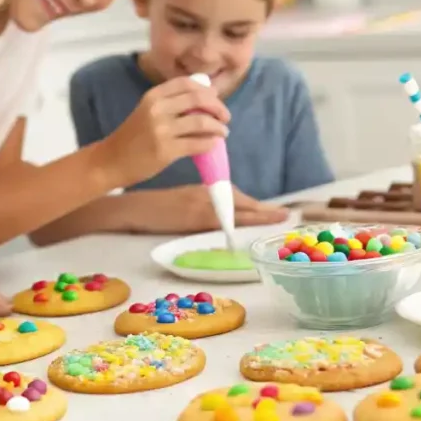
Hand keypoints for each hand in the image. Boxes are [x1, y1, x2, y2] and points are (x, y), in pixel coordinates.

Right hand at [100, 76, 230, 185]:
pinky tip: (212, 145)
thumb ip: (169, 104)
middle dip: (218, 107)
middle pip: (198, 99)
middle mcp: (157, 109)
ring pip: (202, 122)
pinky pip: (198, 144)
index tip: (215, 97)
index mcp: (152, 96)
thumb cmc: (131, 137)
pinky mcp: (166, 151)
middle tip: (225, 116)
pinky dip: (210, 143)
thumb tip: (205, 99)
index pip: (186, 83)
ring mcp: (161, 130)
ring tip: (223, 132)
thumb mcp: (146, 112)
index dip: (205, 89)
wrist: (110, 161)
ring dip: (218, 127)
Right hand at [132, 185, 289, 234]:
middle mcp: (206, 198)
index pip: (238, 198)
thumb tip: (227, 212)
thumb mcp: (185, 197)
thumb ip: (206, 202)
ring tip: (276, 220)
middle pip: (241, 205)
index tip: (279, 211)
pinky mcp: (192, 222)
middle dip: (264, 212)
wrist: (134, 208)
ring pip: (235, 214)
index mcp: (205, 190)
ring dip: (257, 218)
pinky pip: (220, 224)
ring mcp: (200, 210)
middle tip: (287, 216)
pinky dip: (236, 226)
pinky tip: (247, 229)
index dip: (259, 205)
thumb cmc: (157, 205)